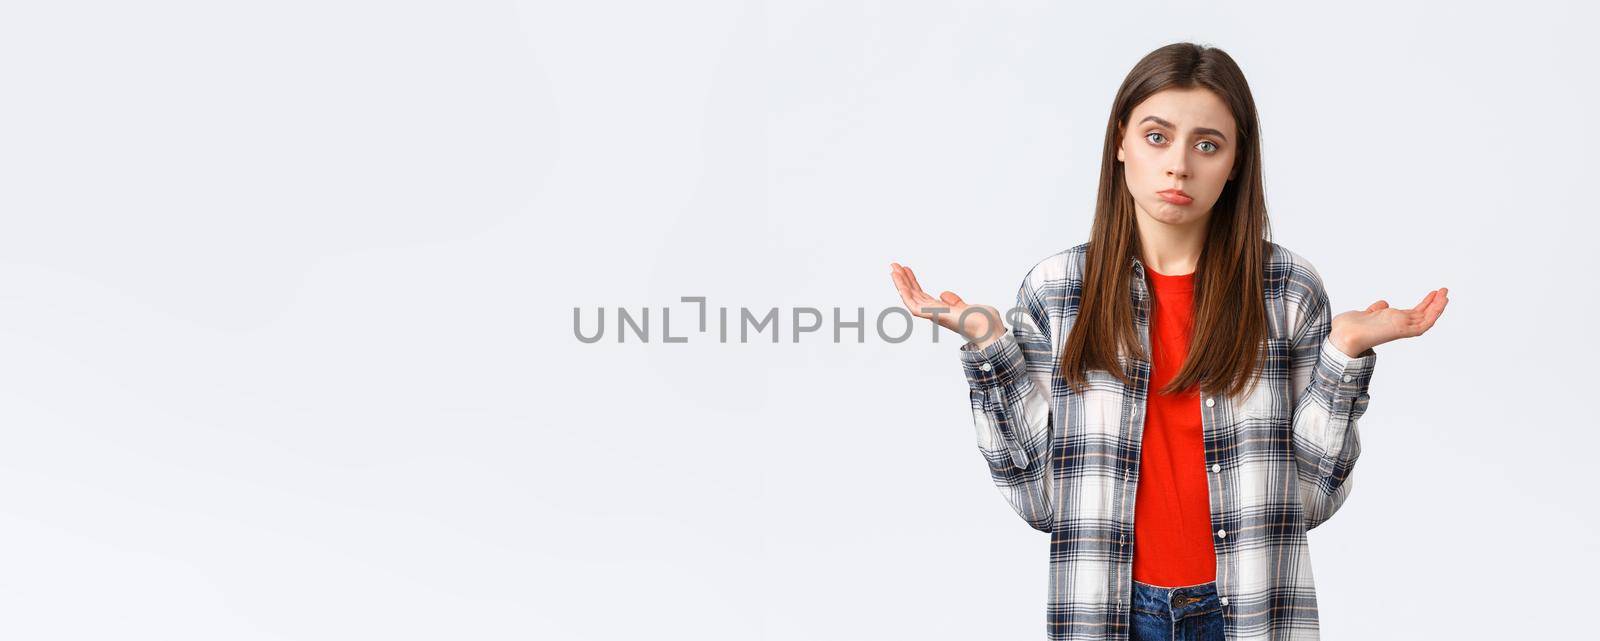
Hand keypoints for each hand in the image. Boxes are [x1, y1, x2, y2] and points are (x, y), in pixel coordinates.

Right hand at [888, 262, 1004, 347]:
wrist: (990, 329)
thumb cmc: (985, 323)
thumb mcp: (968, 307)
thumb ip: (955, 302)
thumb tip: (944, 295)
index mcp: (942, 311)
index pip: (923, 296)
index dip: (913, 283)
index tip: (907, 270)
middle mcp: (935, 313)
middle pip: (914, 295)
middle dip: (903, 280)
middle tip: (894, 265)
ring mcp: (933, 315)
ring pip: (910, 298)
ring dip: (900, 283)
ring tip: (893, 268)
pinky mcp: (933, 315)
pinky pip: (913, 305)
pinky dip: (905, 293)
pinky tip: (899, 281)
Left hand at [1329, 287, 1448, 355]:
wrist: (1344, 335)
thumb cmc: (1350, 328)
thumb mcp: (1366, 314)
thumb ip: (1376, 309)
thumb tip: (1383, 304)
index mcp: (1391, 323)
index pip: (1413, 314)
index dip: (1424, 305)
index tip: (1432, 294)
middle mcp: (1398, 326)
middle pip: (1422, 315)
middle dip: (1434, 303)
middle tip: (1444, 290)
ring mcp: (1401, 328)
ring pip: (1426, 319)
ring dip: (1438, 306)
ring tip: (1446, 293)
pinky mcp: (1402, 330)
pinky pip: (1424, 324)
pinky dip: (1434, 313)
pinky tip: (1440, 301)